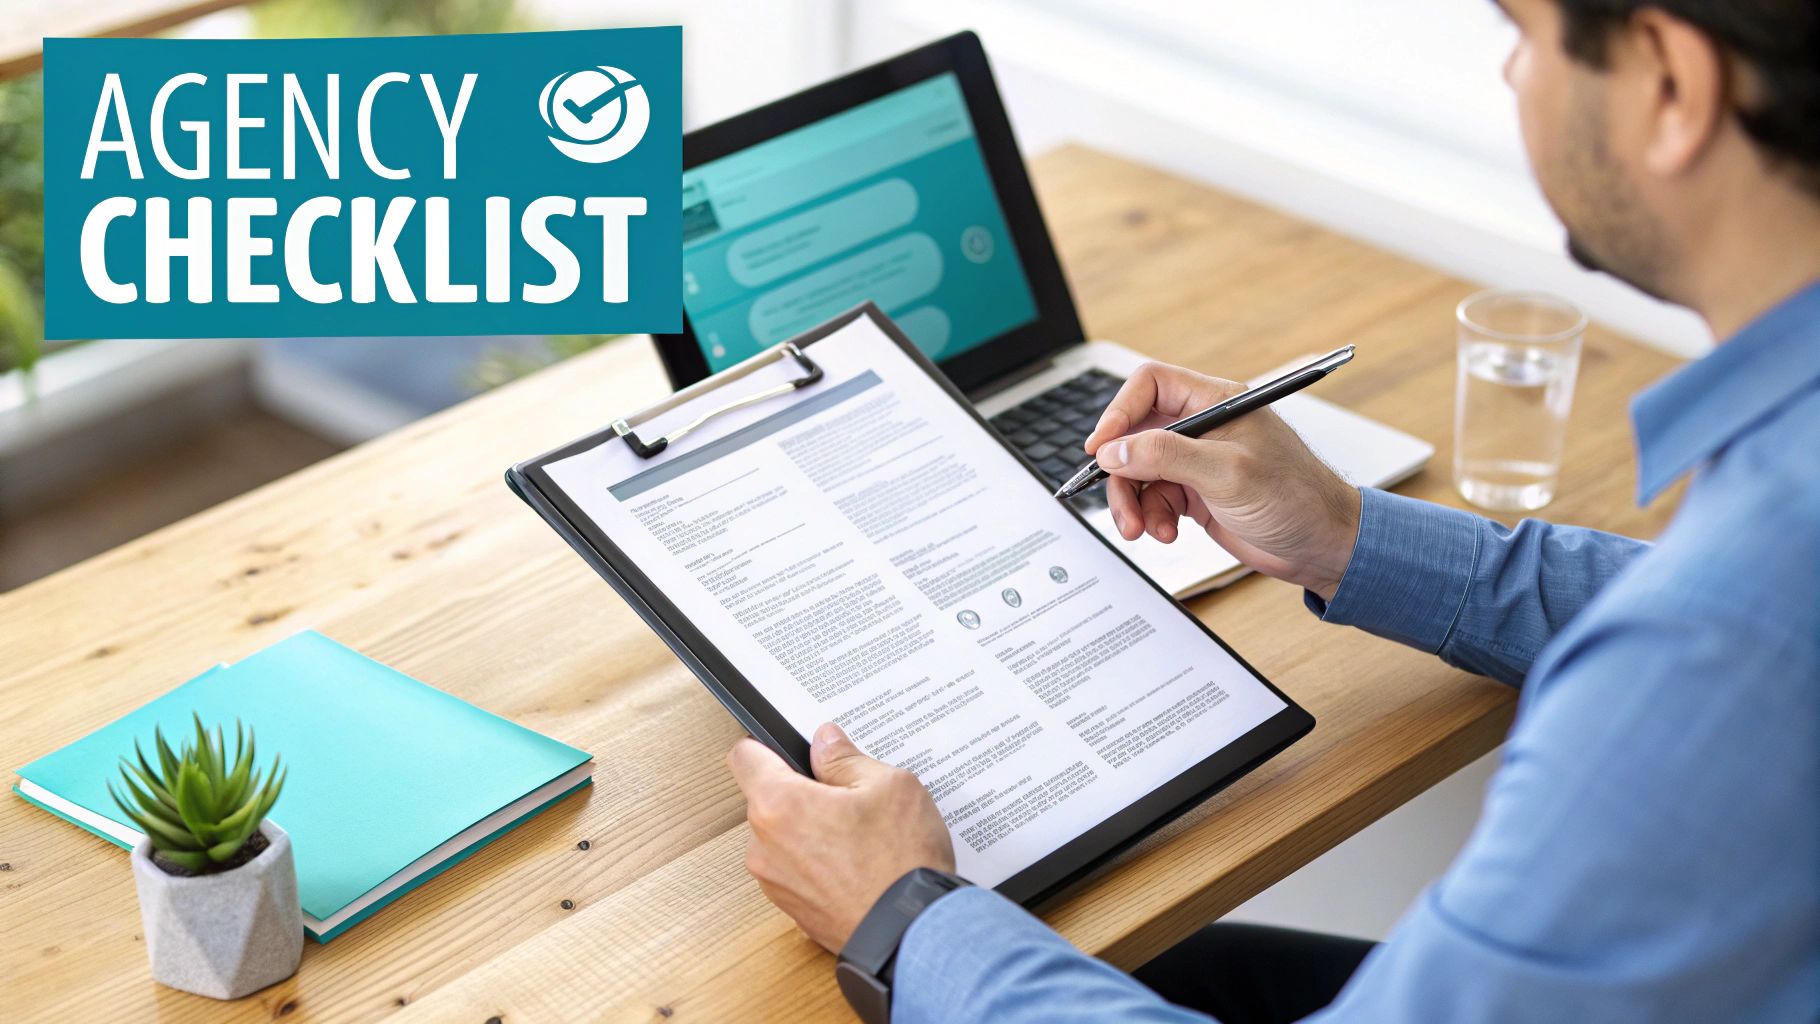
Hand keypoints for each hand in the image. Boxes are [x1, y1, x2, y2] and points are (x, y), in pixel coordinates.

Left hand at [727, 722, 955, 951]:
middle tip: (847, 795)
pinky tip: (858, 863)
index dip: (767, 745)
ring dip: (810, 830)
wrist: (912, 936)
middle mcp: (764, 847)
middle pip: (767, 799)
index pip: (744, 756)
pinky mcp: (792, 910)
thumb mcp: (889, 786)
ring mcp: (775, 884)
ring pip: (783, 837)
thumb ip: (845, 759)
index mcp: (779, 805)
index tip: (791, 748)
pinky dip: (819, 862)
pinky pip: (796, 870)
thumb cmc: (901, 863)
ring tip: (859, 835)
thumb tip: (825, 742)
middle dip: (802, 791)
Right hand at [1084, 361, 1361, 600]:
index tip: (1101, 447)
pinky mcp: (1196, 494)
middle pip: (1136, 434)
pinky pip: (1153, 499)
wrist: (1324, 546)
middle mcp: (1203, 428)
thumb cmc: (1296, 498)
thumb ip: (1166, 455)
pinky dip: (1151, 518)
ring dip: (1133, 502)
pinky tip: (1167, 533)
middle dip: (1122, 471)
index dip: (1120, 412)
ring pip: (1139, 472)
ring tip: (1143, 529)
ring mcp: (1197, 462)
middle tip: (1120, 502)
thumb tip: (1114, 450)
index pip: (1150, 386)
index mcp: (1216, 403)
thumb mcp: (1227, 472)